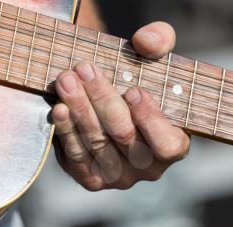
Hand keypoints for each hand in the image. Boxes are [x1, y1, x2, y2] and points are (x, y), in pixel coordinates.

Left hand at [52, 22, 189, 190]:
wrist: (114, 110)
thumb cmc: (138, 87)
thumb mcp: (154, 60)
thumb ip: (160, 43)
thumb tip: (146, 42)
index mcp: (172, 146)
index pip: (167, 144)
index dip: (151, 120)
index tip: (133, 90)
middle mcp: (147, 168)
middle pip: (125, 137)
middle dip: (103, 100)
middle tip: (84, 69)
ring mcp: (118, 177)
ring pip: (97, 144)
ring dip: (80, 110)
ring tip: (66, 81)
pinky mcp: (92, 178)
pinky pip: (77, 157)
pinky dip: (66, 132)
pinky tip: (59, 109)